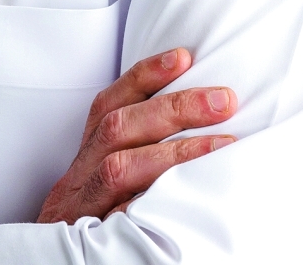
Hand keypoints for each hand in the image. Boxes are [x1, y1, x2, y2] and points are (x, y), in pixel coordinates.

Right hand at [37, 48, 236, 223]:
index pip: (108, 106)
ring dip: (175, 151)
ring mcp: (84, 213)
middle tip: (223, 100)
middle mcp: (78, 182)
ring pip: (121, 169)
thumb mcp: (101, 196)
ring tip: (224, 144)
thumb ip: (134, 163)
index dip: (143, 78)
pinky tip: (190, 202)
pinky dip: (154, 207)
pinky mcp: (94, 246)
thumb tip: (194, 131)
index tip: (183, 56)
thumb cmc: (84, 238)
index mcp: (82, 165)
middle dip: (172, 109)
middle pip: (118, 130)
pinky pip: (125, 221)